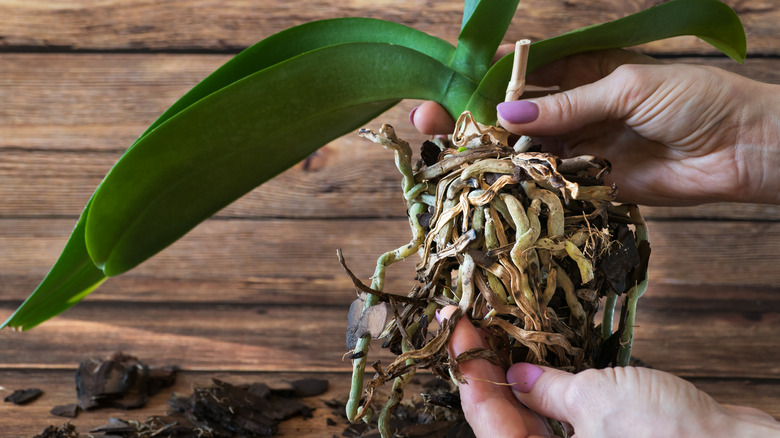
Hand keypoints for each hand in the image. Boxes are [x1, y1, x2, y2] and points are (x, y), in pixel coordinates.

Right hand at [411, 49, 779, 205]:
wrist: (744, 147)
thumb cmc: (695, 99)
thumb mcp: (627, 87)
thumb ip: (568, 106)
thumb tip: (506, 118)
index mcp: (582, 74)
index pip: (521, 78)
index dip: (481, 85)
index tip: (445, 92)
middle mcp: (575, 112)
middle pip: (513, 119)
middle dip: (472, 122)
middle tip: (428, 125)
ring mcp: (581, 151)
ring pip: (526, 154)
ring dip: (492, 159)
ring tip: (449, 162)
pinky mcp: (592, 187)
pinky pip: (551, 187)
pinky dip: (524, 189)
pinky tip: (491, 191)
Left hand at [439, 306, 779, 437]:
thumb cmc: (668, 437)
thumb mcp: (595, 402)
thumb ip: (548, 391)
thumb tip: (517, 377)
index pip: (486, 418)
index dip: (467, 370)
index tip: (457, 329)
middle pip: (500, 420)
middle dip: (482, 373)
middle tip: (468, 328)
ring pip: (527, 420)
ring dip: (509, 380)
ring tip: (493, 337)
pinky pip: (558, 421)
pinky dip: (543, 392)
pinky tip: (535, 361)